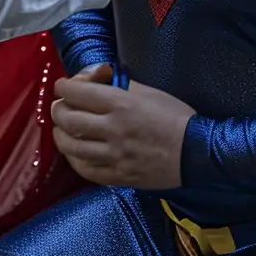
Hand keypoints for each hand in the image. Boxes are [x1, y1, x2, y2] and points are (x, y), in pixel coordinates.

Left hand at [52, 66, 193, 187]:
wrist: (197, 152)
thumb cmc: (176, 118)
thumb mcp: (150, 92)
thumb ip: (120, 85)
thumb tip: (96, 80)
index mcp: (121, 105)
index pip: (77, 92)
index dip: (64, 87)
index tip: (62, 86)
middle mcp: (112, 130)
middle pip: (67, 118)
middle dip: (58, 109)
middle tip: (61, 106)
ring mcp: (113, 155)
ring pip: (70, 146)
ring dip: (60, 134)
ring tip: (61, 128)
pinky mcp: (117, 175)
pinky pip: (84, 169)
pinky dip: (73, 158)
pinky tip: (74, 151)